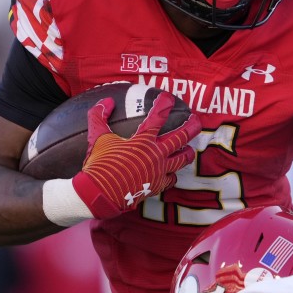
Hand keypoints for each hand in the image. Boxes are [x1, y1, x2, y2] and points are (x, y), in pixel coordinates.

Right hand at [72, 94, 200, 218]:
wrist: (99, 194)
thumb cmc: (99, 165)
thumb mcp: (97, 138)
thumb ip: (99, 116)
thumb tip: (106, 101)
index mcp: (143, 141)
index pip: (159, 117)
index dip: (164, 104)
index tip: (168, 98)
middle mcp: (156, 154)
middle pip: (182, 136)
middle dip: (192, 125)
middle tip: (196, 119)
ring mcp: (159, 171)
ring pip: (183, 159)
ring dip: (188, 151)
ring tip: (189, 148)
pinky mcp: (157, 186)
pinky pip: (172, 178)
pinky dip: (173, 173)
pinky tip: (171, 171)